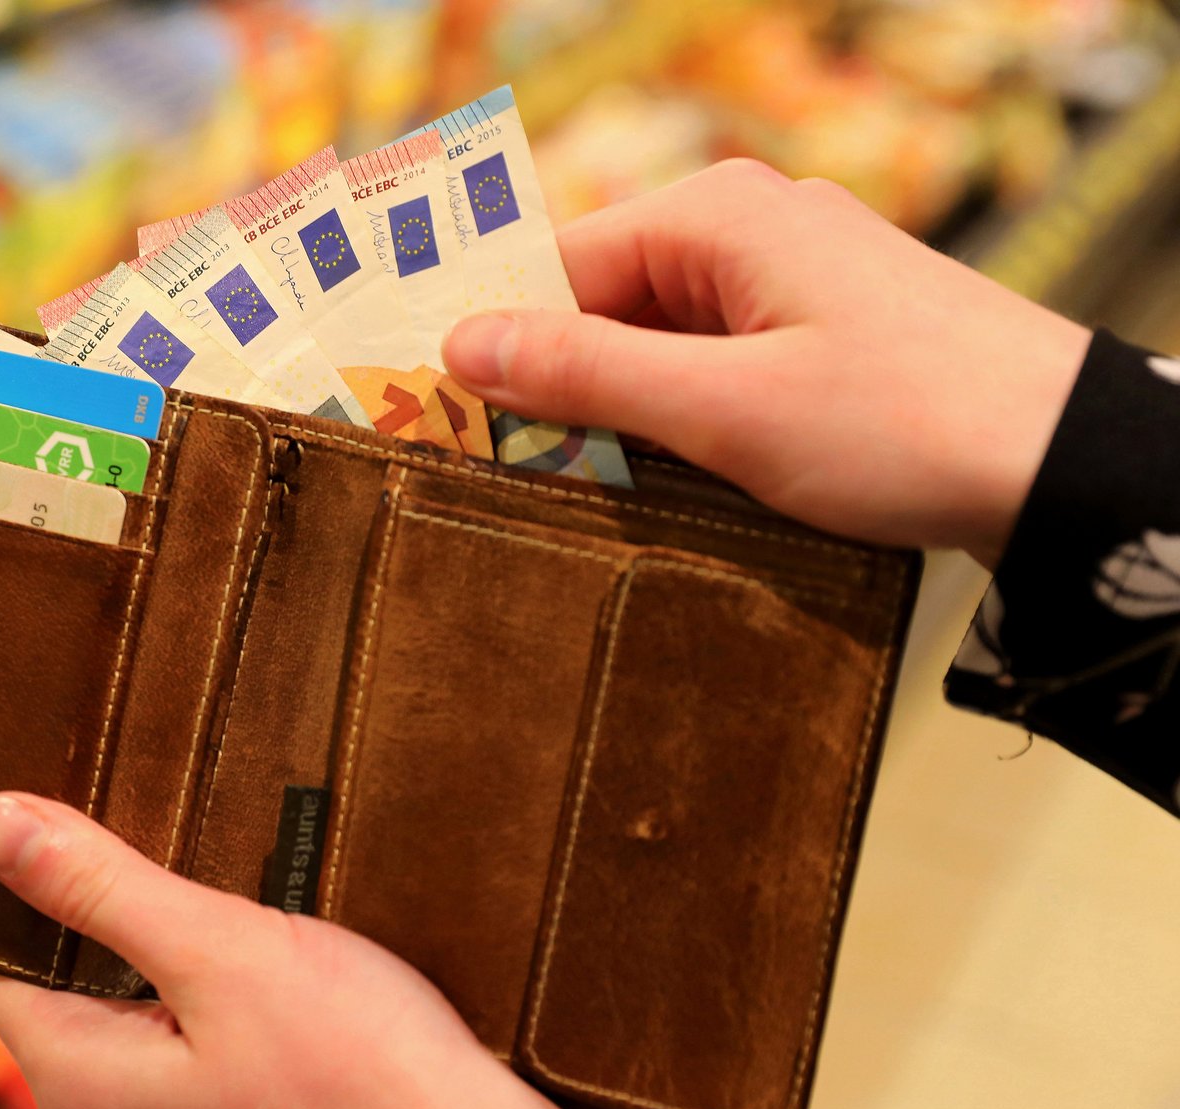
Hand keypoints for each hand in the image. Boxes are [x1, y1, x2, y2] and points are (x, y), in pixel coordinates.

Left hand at [0, 792, 584, 1108]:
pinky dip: (217, 971)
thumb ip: (99, 888)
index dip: (31, 879)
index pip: (1, 961)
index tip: (81, 814)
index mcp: (79, 1080)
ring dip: (175, 933)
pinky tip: (269, 944)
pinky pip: (188, 1021)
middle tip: (174, 836)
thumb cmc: (362, 1078)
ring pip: (133, 993)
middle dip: (113, 901)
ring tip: (232, 888)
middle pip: (67, 975)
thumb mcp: (219, 951)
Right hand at [442, 158, 1091, 567]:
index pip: (560, 268)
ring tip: (594, 486)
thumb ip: (585, 373)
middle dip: (560, 384)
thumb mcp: (723, 409)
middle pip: (606, 301)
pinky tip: (674, 478)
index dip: (499, 345)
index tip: (447, 421)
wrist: (1069, 463)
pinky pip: (714, 361)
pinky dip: (683, 416)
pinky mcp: (824, 327)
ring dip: (624, 411)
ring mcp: (793, 275)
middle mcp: (751, 225)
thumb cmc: (901, 422)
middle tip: (513, 470)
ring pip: (658, 339)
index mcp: (718, 215)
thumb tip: (462, 345)